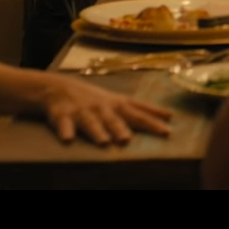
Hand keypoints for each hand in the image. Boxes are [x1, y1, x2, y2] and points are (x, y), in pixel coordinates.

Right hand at [40, 75, 172, 145]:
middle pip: (113, 119)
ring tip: (104, 142)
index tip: (167, 128)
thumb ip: (141, 109)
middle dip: (120, 128)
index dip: (152, 119)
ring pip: (90, 122)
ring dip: (97, 131)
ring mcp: (82, 111)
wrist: (58, 87)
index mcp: (116, 104)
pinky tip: (68, 139)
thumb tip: (170, 115)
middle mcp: (101, 107)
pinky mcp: (62, 115)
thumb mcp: (118, 100)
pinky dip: (65, 131)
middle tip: (128, 139)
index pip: (138, 112)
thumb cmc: (95, 98)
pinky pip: (63, 124)